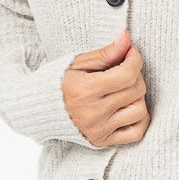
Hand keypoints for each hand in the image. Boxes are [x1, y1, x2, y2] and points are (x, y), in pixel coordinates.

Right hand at [62, 28, 149, 145]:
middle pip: (135, 91)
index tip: (131, 52)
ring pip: (139, 111)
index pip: (127, 75)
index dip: (135, 59)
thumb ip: (105, 53)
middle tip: (125, 68)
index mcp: (84, 90)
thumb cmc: (59, 82)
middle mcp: (92, 113)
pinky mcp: (101, 141)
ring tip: (124, 89)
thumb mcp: (78, 62)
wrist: (38, 109)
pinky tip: (129, 107)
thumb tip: (127, 38)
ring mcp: (98, 130)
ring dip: (138, 97)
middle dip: (136, 75)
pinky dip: (140, 119)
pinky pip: (136, 133)